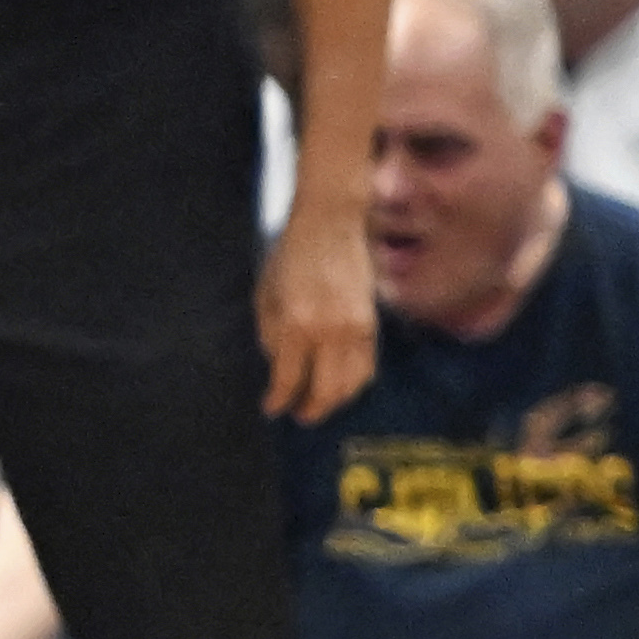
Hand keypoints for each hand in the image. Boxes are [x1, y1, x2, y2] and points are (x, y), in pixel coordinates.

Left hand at [260, 208, 376, 421]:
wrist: (332, 223)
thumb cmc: (290, 255)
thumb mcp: (265, 294)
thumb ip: (270, 334)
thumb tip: (278, 365)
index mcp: (297, 324)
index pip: (289, 379)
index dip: (279, 399)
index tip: (271, 408)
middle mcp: (330, 331)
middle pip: (326, 390)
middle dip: (311, 408)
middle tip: (298, 415)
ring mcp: (356, 328)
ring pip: (352, 383)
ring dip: (336, 400)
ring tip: (319, 403)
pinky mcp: (373, 323)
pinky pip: (368, 365)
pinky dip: (355, 382)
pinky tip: (341, 384)